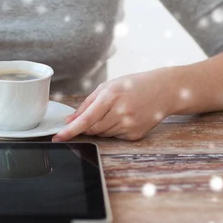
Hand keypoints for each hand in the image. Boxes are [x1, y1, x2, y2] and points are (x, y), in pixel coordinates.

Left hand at [53, 68, 176, 141]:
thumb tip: (69, 120)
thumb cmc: (133, 85)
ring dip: (101, 126)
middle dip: (86, 125)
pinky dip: (113, 129)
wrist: (164, 90)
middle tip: (97, 113)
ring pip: (102, 134)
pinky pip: (115, 137)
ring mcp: (130, 125)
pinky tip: (125, 117)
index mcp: (111, 96)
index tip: (58, 137)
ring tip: (115, 111)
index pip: (86, 119)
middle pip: (92, 129)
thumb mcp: (108, 87)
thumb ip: (86, 104)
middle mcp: (121, 112)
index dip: (70, 130)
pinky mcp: (136, 135)